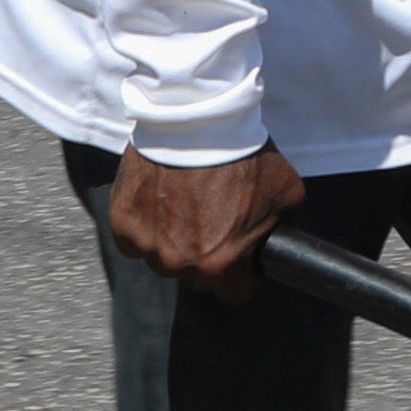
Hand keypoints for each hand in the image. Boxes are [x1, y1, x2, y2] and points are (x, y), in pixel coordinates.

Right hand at [104, 145, 298, 289]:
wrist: (199, 118)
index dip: (244, 274)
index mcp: (221, 265)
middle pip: (197, 278)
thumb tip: (278, 245)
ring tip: (185, 206)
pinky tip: (160, 202)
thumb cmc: (244, 156)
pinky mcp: (123, 222)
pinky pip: (134, 240)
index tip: (243, 256)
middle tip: (213, 221)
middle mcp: (181, 263)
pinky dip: (146, 226)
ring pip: (163, 260)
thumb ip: (282, 231)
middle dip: (208, 257)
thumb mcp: (287, 197)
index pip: (236, 293)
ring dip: (173, 242)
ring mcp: (147, 244)